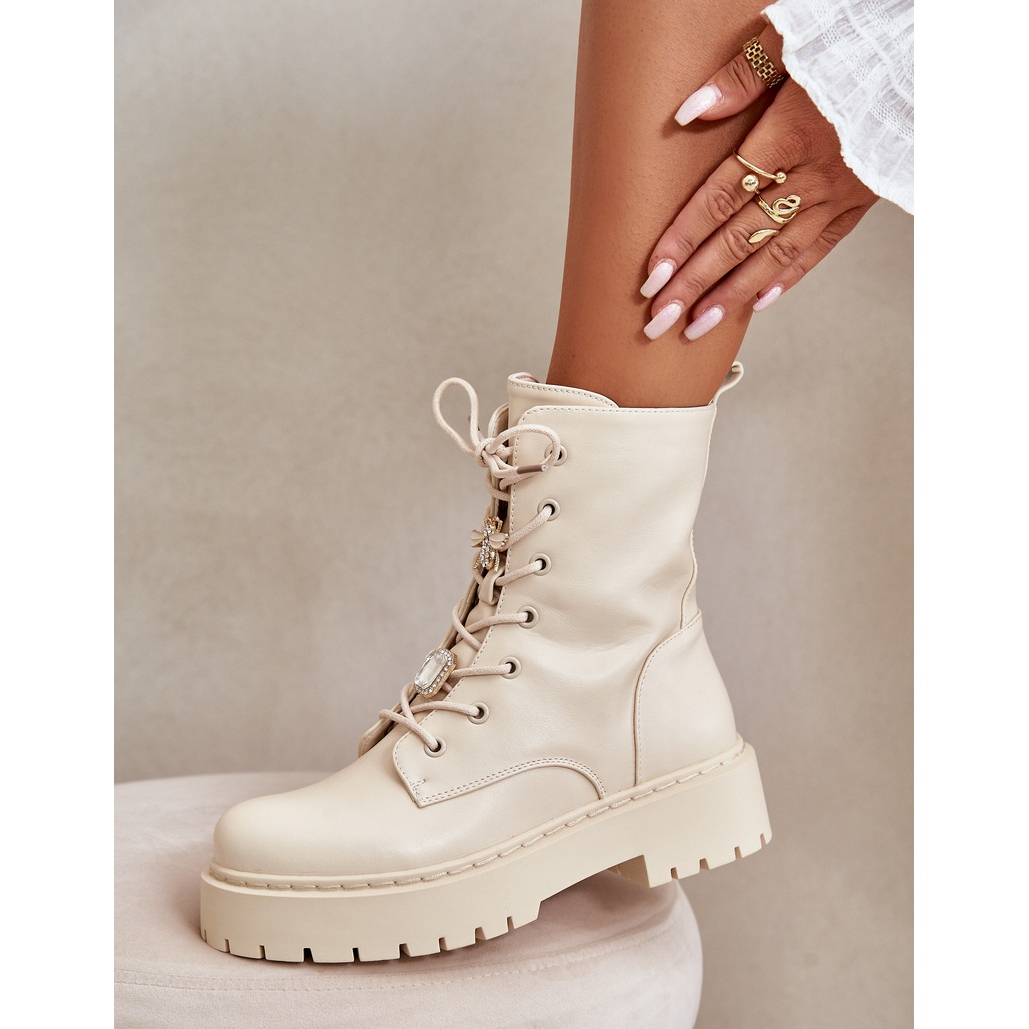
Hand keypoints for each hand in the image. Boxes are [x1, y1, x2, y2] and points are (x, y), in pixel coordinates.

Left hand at [640, 25, 877, 340]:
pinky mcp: (861, 203)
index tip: (652, 277)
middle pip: (739, 239)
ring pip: (775, 255)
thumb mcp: (796, 40)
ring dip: (732, 296)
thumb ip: (741, 78)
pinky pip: (819, 249)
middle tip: (660, 319)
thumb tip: (690, 111)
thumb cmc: (861, 41)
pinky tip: (757, 303)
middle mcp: (812, 174)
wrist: (929, 55)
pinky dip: (786, 277)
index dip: (682, 242)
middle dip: (694, 284)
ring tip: (697, 326)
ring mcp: (838, 194)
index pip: (719, 200)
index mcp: (790, 134)